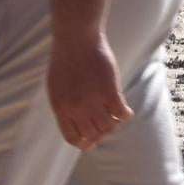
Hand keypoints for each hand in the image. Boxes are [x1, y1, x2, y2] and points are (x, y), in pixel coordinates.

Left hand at [48, 35, 132, 150]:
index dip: (84, 143)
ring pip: (109, 126)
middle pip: (93, 134)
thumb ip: (64, 106)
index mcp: (61, 109)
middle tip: (107, 127)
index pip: (73, 137)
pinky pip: (121, 113)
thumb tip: (73, 120)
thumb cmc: (64, 60)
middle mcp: (77, 109)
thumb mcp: (56, 88)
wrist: (76, 41)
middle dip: (101, 134)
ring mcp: (94, 101)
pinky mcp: (110, 91)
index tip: (91, 143)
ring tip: (117, 118)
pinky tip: (126, 111)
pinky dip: (125, 115)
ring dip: (114, 124)